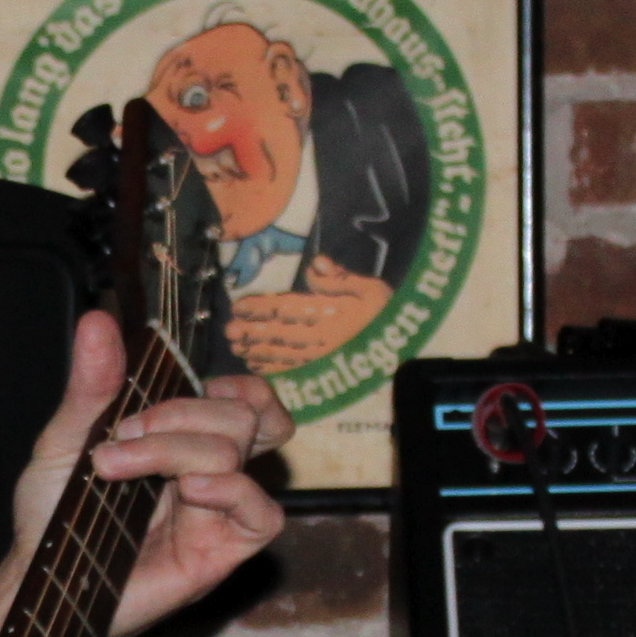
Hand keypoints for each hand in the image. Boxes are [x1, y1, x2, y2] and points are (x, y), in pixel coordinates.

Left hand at [6, 307, 294, 636]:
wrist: (41, 579)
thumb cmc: (54, 517)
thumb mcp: (64, 440)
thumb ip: (92, 386)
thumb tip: (98, 320)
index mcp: (184, 437)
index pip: (244, 396)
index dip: (222, 384)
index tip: (152, 395)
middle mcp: (209, 469)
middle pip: (239, 414)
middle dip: (177, 414)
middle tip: (121, 437)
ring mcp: (219, 510)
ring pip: (239, 450)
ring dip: (173, 449)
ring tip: (118, 470)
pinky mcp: (223, 550)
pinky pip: (263, 513)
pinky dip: (231, 490)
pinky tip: (188, 492)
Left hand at [225, 256, 394, 369]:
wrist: (407, 347)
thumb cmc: (387, 313)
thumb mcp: (371, 288)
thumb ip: (340, 278)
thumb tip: (315, 263)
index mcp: (329, 313)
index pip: (286, 309)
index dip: (259, 308)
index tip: (238, 306)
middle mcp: (321, 337)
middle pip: (278, 334)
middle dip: (251, 332)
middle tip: (228, 331)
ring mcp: (322, 358)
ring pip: (282, 354)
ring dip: (257, 350)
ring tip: (236, 346)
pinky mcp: (325, 372)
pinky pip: (294, 372)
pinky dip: (273, 369)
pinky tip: (256, 365)